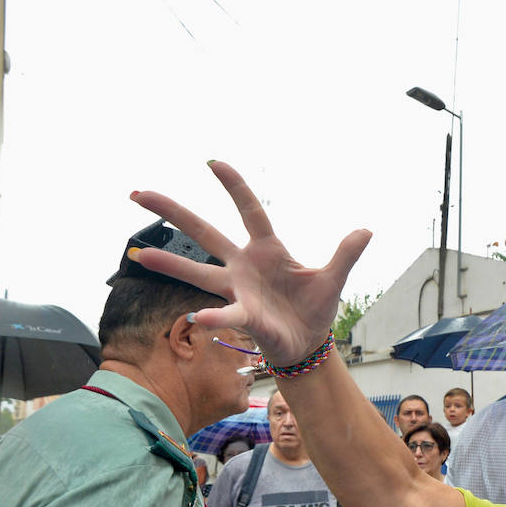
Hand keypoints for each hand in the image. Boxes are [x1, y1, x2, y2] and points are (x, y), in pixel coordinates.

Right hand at [130, 163, 371, 365]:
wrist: (307, 344)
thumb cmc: (313, 309)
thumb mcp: (333, 279)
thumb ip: (346, 255)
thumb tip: (366, 230)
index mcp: (267, 249)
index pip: (249, 210)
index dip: (234, 187)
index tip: (213, 162)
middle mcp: (243, 266)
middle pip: (204, 232)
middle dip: (173, 211)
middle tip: (139, 192)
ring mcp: (238, 291)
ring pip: (197, 273)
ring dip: (170, 264)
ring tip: (141, 254)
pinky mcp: (245, 317)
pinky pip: (228, 316)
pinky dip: (216, 318)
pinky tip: (200, 318)